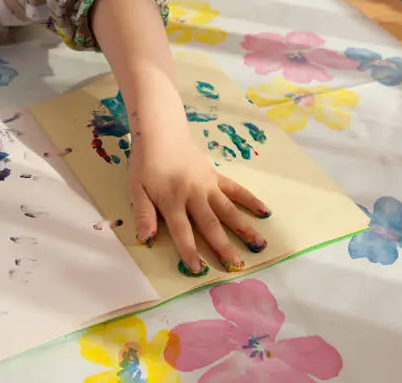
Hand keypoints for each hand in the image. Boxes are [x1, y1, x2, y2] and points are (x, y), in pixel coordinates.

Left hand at [128, 107, 270, 274]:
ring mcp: (207, 185)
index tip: (198, 269)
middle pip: (210, 224)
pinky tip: (265, 212)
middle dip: (223, 246)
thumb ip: (144, 214)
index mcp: (171, 200)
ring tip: (259, 245)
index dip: (189, 251)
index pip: (182, 231)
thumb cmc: (145, 164)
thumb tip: (147, 240)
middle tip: (237, 265)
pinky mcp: (215, 176)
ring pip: (228, 209)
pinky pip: (236, 190)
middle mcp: (193, 194)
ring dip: (244, 227)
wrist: (161, 133)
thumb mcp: (136, 189)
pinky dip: (251, 200)